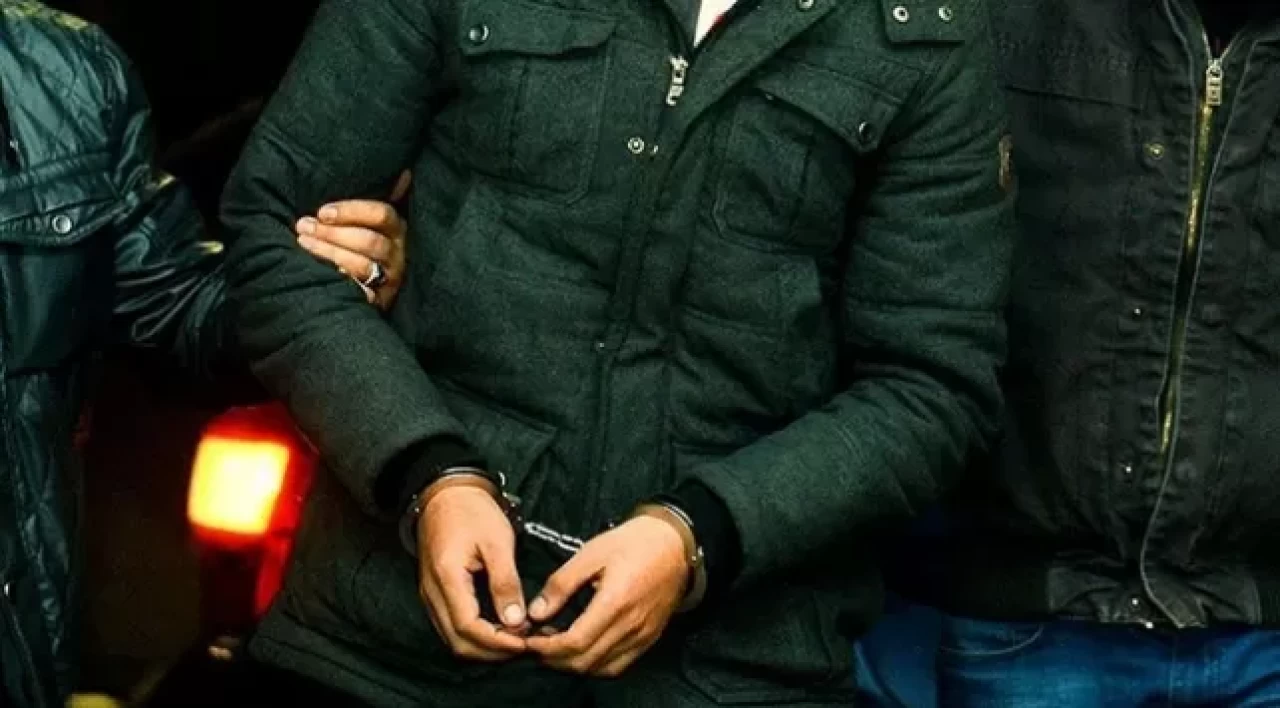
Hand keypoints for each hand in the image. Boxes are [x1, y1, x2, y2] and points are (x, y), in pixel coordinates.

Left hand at [295, 170, 411, 310]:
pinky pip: (360, 292)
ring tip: (304, 242)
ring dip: (329, 252)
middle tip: (303, 226)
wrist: (371, 286)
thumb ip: (384, 199)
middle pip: (369, 241)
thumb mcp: (375, 221)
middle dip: (333, 233)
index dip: (352, 211)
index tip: (323, 211)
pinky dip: (338, 281)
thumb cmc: (364, 243)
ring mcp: (390, 278)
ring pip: (362, 265)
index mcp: (398, 229)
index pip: (382, 215)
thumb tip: (405, 173)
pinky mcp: (379, 300)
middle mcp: (398, 254)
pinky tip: (318, 271)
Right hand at [417, 480, 528, 660]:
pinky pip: (452, 625)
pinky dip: (476, 634)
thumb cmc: (472, 511)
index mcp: (446, 578)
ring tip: (516, 639)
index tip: (524, 643)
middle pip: (458, 642)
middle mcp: (432, 593)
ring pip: (454, 638)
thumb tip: (516, 620)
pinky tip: (500, 628)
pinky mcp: (436, 593)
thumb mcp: (497, 541)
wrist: (446, 493)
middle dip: (492, 651)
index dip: (497, 642)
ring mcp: (430, 595)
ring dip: (485, 645)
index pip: (468, 627)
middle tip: (524, 645)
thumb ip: (505, 582)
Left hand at [525, 516, 688, 676]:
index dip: (547, 647)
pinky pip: (618, 665)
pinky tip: (582, 649)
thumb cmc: (633, 543)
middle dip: (554, 659)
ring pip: (600, 667)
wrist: (675, 545)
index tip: (529, 640)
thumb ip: (561, 584)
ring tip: (555, 646)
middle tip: (537, 644)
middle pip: (585, 661)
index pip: (575, 642)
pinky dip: (595, 664)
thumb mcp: (591, 553)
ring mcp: (642, 636)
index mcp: (615, 602)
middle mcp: (631, 625)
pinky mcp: (649, 639)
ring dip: (572, 664)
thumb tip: (536, 612)